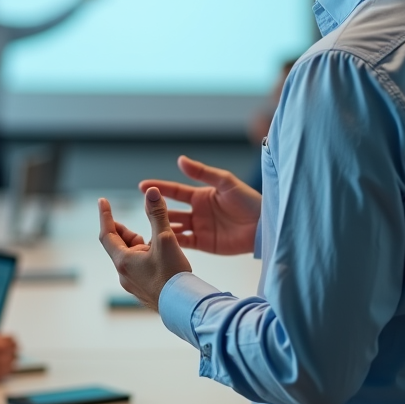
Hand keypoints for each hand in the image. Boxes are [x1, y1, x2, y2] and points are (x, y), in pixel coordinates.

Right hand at [0, 333, 17, 389]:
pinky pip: (9, 371)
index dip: (10, 342)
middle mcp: (4, 352)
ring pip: (14, 361)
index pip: (12, 339)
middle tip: (3, 354)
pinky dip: (6, 370)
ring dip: (9, 361)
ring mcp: (4, 365)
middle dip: (10, 351)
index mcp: (0, 342)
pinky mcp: (2, 375)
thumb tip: (11, 341)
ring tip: (0, 362)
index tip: (9, 344)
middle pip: (15, 350)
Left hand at [98, 187, 191, 310]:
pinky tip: (163, 256)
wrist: (185, 307)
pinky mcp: (145, 289)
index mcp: (123, 261)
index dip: (105, 216)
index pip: (107, 234)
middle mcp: (124, 274)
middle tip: (140, 223)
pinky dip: (147, 256)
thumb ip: (157, 214)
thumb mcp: (165, 239)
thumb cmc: (173, 275)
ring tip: (157, 240)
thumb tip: (151, 192)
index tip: (103, 201)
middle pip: (120, 245)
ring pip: (132, 256)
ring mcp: (134, 283)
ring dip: (141, 244)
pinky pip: (141, 267)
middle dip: (128, 231)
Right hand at [138, 156, 260, 255]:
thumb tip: (180, 159)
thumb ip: (202, 173)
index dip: (159, 188)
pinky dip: (171, 243)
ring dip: (160, 227)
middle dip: (155, 209)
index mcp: (200, 195)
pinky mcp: (203, 244)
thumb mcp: (225, 182)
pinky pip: (183, 243)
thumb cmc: (249, 201)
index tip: (142, 187)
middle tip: (141, 208)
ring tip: (145, 228)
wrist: (263, 226)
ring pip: (173, 227)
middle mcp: (197, 212)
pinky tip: (159, 243)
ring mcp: (199, 228)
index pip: (174, 191)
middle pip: (170, 210)